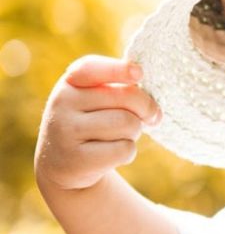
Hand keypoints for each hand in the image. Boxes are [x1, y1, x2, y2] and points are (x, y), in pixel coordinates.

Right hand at [35, 55, 161, 191]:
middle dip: (146, 108)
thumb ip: (121, 91)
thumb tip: (153, 110)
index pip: (90, 68)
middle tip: (150, 117)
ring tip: (121, 136)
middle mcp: (62, 103)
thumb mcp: (98, 101)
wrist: (63, 166)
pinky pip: (124, 149)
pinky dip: (128, 153)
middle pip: (126, 96)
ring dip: (135, 132)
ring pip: (128, 123)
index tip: (139, 73)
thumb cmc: (93, 124)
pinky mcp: (77, 159)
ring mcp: (65, 131)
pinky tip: (112, 155)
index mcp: (70, 83)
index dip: (118, 69)